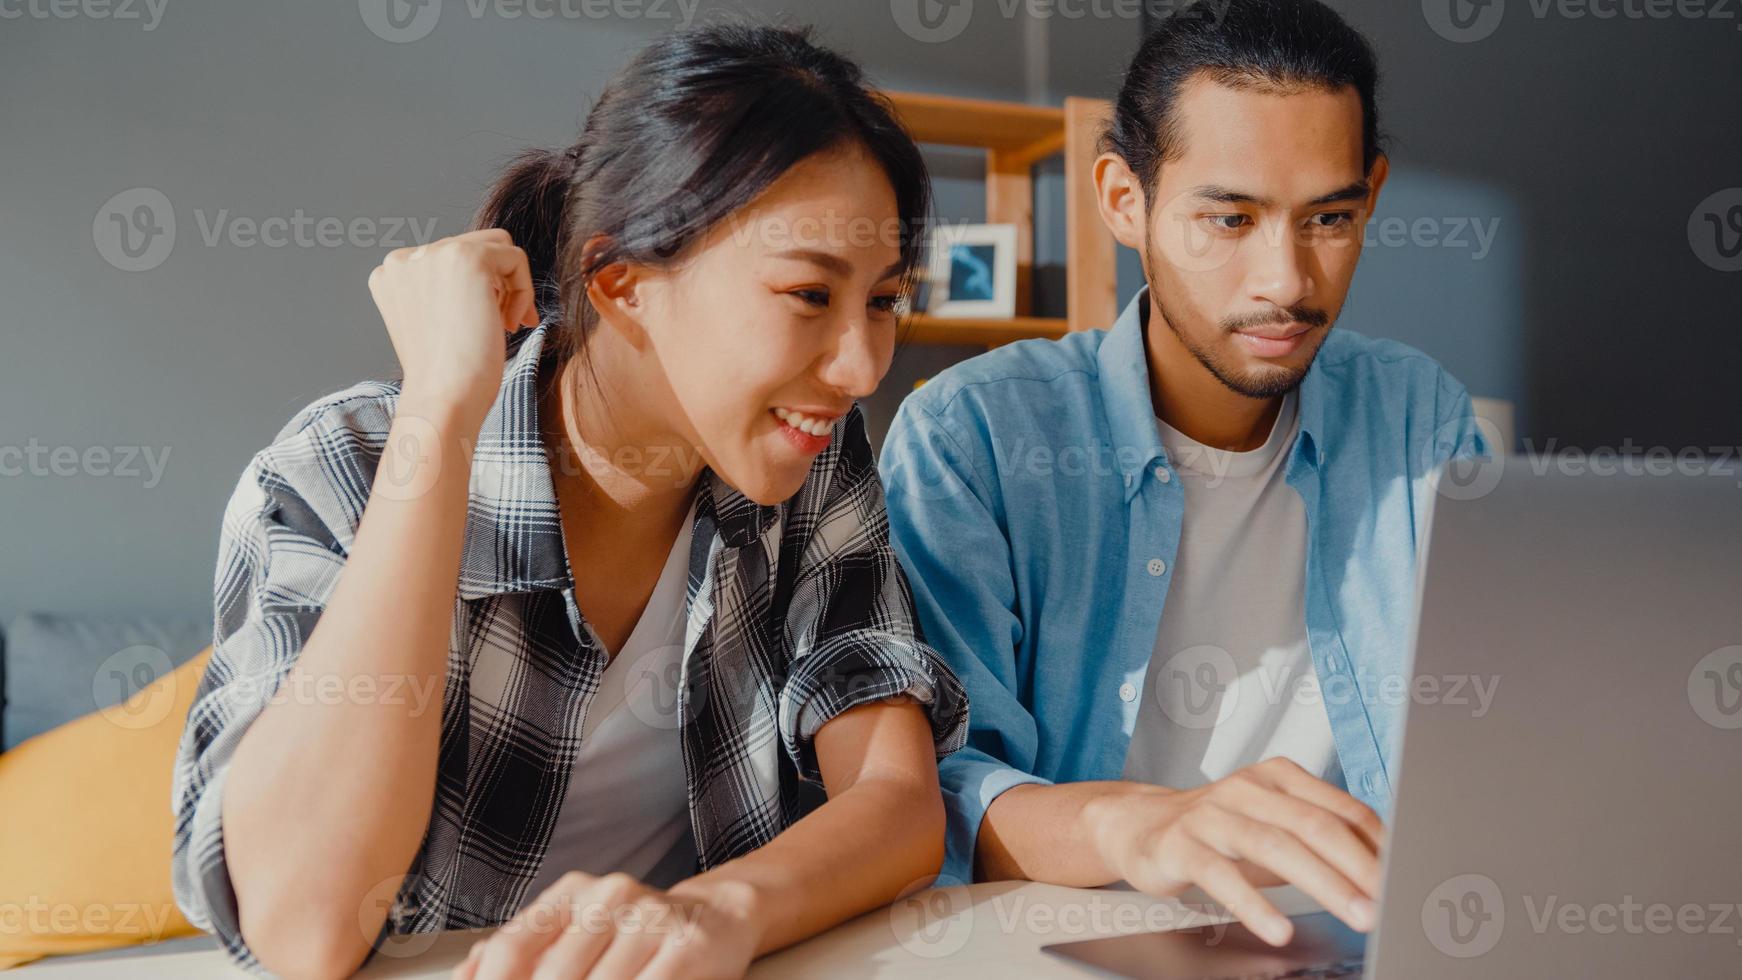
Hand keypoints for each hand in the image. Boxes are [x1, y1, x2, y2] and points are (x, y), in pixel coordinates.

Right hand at [366, 228, 540, 425]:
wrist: (443, 398)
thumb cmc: (446, 376)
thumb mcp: (437, 322)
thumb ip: (448, 290)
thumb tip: (491, 274)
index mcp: (392, 274)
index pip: (449, 258)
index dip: (478, 289)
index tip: (488, 324)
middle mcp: (404, 258)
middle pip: (474, 247)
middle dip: (496, 285)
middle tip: (503, 326)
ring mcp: (432, 254)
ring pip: (497, 247)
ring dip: (510, 287)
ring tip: (505, 326)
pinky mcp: (466, 257)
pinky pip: (515, 258)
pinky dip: (524, 291)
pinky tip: (513, 325)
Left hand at [452, 871, 761, 979]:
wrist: (716, 917)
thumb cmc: (634, 935)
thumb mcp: (576, 930)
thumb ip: (523, 952)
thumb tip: (464, 977)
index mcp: (571, 894)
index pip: (511, 947)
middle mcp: (608, 897)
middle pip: (552, 976)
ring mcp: (649, 919)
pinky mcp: (686, 946)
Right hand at [1088, 758, 1384, 945]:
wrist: (1140, 826)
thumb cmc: (1218, 830)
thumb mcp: (1273, 824)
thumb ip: (1318, 837)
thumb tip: (1383, 868)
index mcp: (1278, 776)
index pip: (1341, 807)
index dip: (1377, 844)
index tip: (1406, 876)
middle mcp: (1247, 787)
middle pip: (1313, 824)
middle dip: (1359, 866)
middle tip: (1389, 901)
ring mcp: (1212, 814)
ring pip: (1274, 845)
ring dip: (1323, 884)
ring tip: (1357, 915)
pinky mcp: (1181, 844)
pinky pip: (1222, 875)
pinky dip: (1253, 905)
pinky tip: (1278, 929)